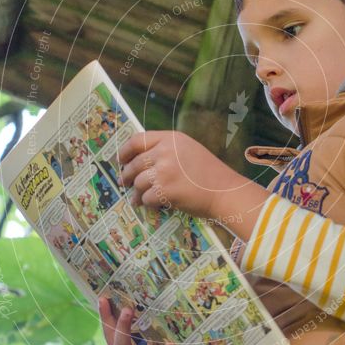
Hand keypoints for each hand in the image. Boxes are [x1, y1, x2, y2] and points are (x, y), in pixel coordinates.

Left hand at [118, 130, 241, 219]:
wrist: (224, 191)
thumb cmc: (208, 172)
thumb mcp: (188, 149)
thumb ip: (165, 149)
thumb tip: (139, 159)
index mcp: (171, 139)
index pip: (137, 140)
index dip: (125, 151)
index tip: (120, 159)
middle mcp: (165, 152)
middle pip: (134, 163)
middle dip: (126, 175)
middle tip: (124, 182)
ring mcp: (164, 172)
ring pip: (137, 183)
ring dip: (136, 193)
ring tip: (137, 199)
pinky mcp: (164, 191)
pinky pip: (146, 198)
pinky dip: (147, 203)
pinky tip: (152, 205)